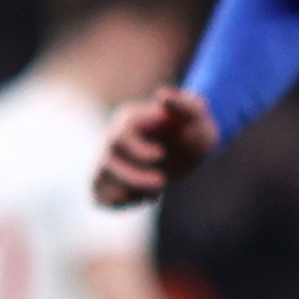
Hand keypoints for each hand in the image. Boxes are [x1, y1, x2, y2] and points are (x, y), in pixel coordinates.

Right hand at [94, 86, 219, 207]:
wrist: (193, 145)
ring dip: (126, 192)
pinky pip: (99, 196)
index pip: (119, 138)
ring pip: (98, 181)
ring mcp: (112, 160)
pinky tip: (142, 200)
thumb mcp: (200, 115)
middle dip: (136, 177)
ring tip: (154, 193)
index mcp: (130, 120)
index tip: (161, 156)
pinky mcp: (113, 179)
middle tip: (163, 182)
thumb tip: (162, 95)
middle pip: (108, 162)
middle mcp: (114, 139)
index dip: (137, 152)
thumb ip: (187, 104)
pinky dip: (116, 203)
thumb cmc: (196, 126)